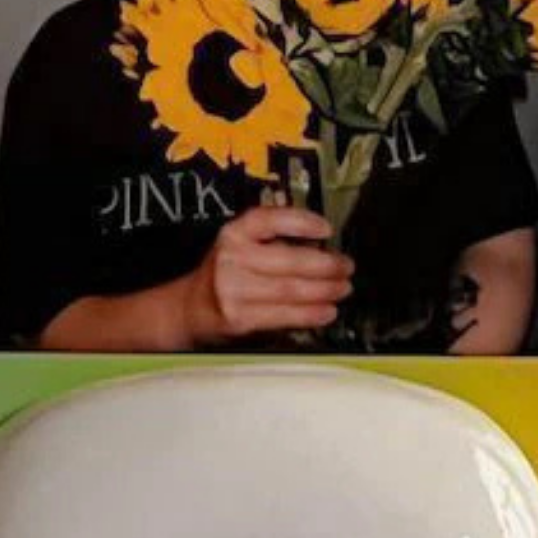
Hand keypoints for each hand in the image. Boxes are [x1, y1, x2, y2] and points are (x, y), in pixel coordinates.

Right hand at [181, 205, 353, 346]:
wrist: (191, 309)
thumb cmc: (226, 274)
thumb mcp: (240, 246)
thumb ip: (274, 241)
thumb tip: (323, 247)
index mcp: (234, 233)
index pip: (269, 219)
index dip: (302, 222)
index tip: (327, 229)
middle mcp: (232, 258)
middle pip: (290, 260)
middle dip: (327, 265)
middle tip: (346, 267)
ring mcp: (234, 290)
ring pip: (291, 290)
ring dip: (324, 291)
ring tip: (342, 289)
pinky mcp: (240, 318)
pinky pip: (284, 315)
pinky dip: (311, 314)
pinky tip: (327, 311)